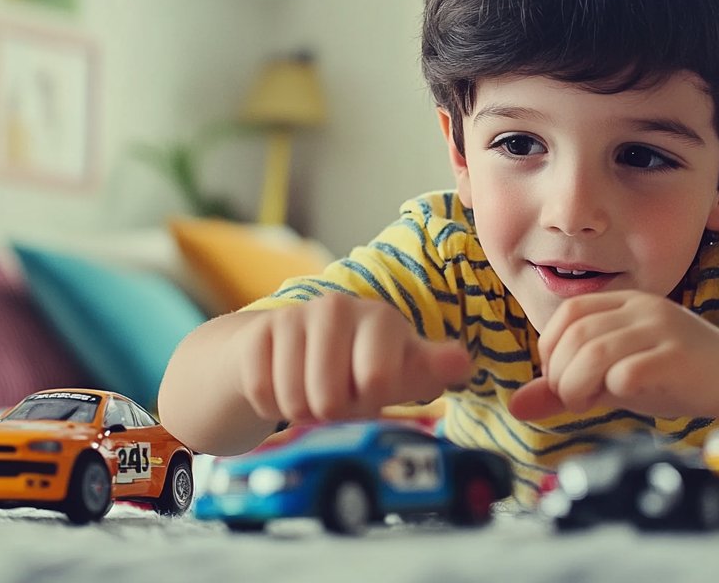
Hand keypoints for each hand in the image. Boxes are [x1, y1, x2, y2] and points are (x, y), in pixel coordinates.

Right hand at [235, 294, 470, 424]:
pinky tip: (280, 384)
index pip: (378, 381)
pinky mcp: (258, 331)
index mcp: (380, 318)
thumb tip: (461, 361)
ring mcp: (295, 316)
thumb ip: (429, 369)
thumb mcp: (396, 372)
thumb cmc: (352, 366)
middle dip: (332, 411)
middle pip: (332, 399)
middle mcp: (339, 308)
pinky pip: (263, 393)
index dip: (370, 401)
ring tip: (309, 390)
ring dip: (300, 410)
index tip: (370, 390)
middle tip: (335, 394)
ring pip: (296, 400)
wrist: (285, 352)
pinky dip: (270, 404)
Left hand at [508, 290, 718, 421]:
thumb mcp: (614, 380)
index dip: (551, 347)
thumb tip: (516, 406)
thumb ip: (566, 388)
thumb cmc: (675, 377)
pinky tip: (622, 398)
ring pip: (595, 351)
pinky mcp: (680, 358)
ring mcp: (663, 330)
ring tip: (587, 403)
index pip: (569, 312)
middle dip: (560, 372)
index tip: (559, 377)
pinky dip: (613, 389)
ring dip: (578, 384)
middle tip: (572, 398)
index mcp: (627, 303)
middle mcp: (643, 309)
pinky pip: (629, 371)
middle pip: (577, 333)